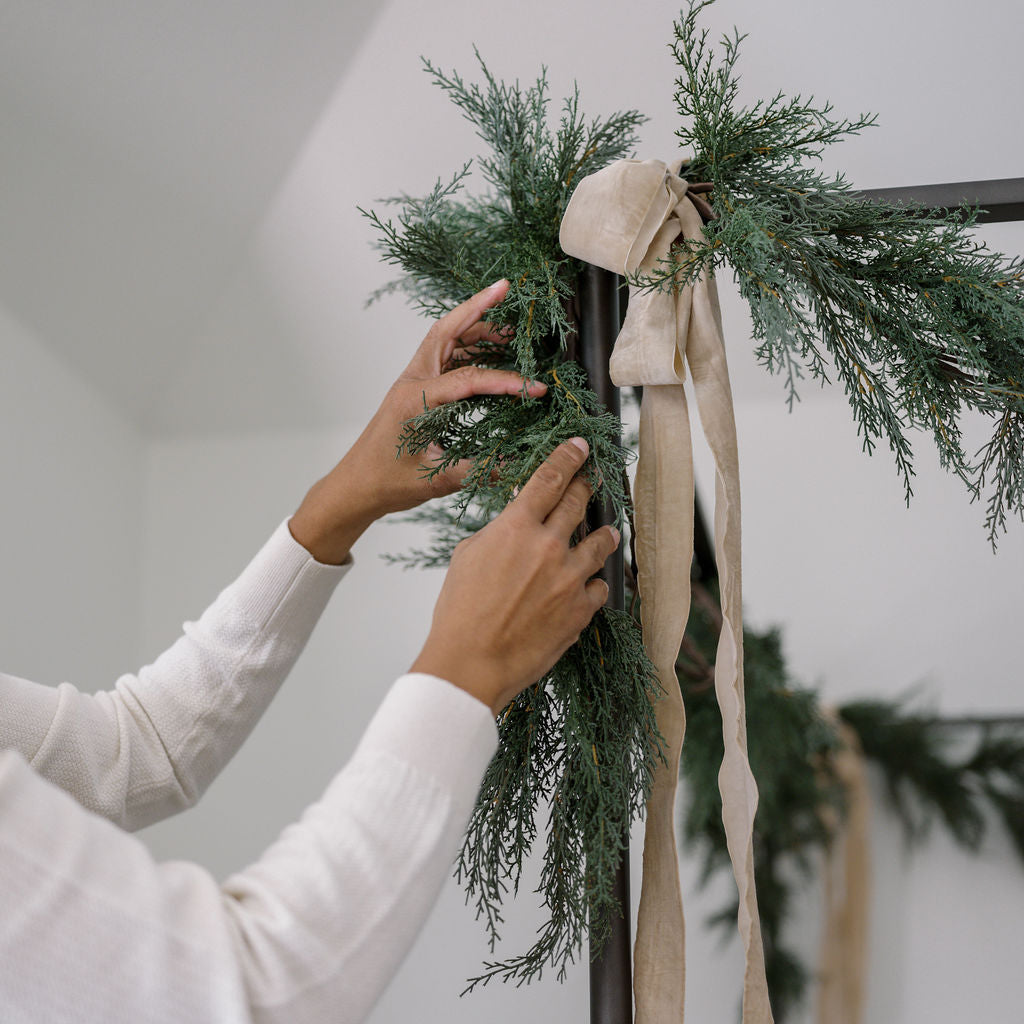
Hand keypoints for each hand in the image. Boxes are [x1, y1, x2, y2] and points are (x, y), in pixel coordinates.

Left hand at [290, 280, 546, 562]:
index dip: (506, 381)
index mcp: (415, 399)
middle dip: (476, 307)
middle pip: (446, 331)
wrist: (355, 488)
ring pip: (445, 340)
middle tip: (505, 289)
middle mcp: (412, 382)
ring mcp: (412, 383)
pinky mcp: (415, 391)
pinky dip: (467, 348)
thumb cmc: (386, 483)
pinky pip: (444, 359)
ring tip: (508, 327)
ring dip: (474, 327)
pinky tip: (490, 353)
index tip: (536, 388)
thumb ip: (479, 470)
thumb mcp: (436, 480)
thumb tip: (519, 466)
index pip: (469, 378)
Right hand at [410, 438, 619, 713]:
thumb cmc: (460, 613)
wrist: (471, 661)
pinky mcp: (580, 609)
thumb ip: (498, 533)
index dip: (567, 456)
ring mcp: (569, 578)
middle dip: (587, 485)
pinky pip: (600, 586)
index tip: (580, 446)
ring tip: (606, 532)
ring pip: (602, 541)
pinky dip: (594, 583)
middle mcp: (547, 547)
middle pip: (579, 501)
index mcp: (515, 528)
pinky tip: (588, 584)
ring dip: (604, 533)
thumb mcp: (468, 556)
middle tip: (593, 478)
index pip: (549, 478)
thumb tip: (515, 527)